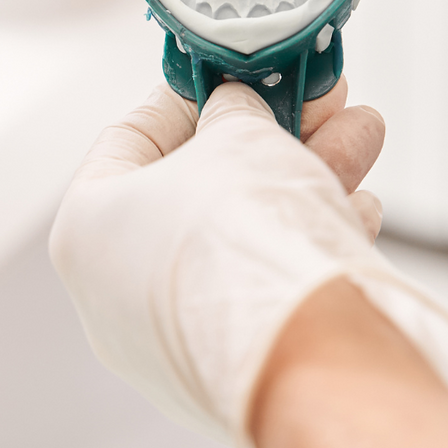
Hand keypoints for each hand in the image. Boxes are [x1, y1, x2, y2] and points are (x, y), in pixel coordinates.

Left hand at [48, 83, 447, 447]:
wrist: (305, 355)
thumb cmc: (244, 241)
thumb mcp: (238, 136)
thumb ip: (234, 113)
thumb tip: (239, 111)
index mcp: (85, 230)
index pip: (130, 141)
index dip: (190, 97)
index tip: (234, 75)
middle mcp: (114, 295)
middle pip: (198, 189)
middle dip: (270, 135)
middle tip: (320, 101)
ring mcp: (172, 343)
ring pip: (242, 239)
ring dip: (308, 178)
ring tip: (362, 135)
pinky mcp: (231, 372)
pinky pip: (266, 290)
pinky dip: (310, 243)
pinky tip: (359, 208)